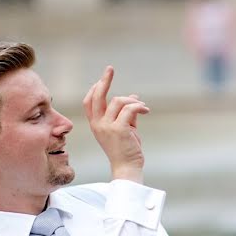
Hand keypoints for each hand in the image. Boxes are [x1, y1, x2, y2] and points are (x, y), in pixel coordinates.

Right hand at [82, 66, 149, 182]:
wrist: (127, 167)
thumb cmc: (126, 148)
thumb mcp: (125, 128)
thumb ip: (127, 113)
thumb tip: (133, 96)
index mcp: (96, 124)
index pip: (89, 102)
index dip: (95, 89)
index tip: (102, 79)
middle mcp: (98, 124)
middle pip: (97, 97)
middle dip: (104, 80)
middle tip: (110, 68)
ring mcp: (107, 127)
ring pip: (118, 102)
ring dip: (133, 102)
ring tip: (143, 108)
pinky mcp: (119, 129)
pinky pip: (129, 109)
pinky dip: (139, 107)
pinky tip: (146, 110)